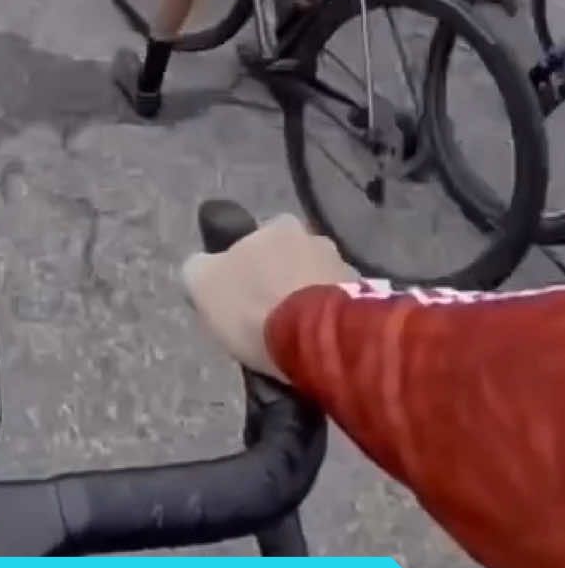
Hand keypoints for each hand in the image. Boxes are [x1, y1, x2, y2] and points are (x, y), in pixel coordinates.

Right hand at [180, 214, 357, 377]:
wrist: (314, 341)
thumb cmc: (253, 306)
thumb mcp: (201, 283)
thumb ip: (200, 266)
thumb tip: (206, 265)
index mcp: (279, 225)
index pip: (260, 239)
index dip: (249, 265)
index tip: (245, 293)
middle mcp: (317, 237)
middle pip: (293, 259)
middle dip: (283, 280)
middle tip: (270, 315)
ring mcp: (346, 267)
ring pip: (318, 281)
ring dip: (309, 298)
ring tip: (297, 334)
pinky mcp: (366, 299)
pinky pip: (340, 305)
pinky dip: (328, 318)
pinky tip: (318, 341)